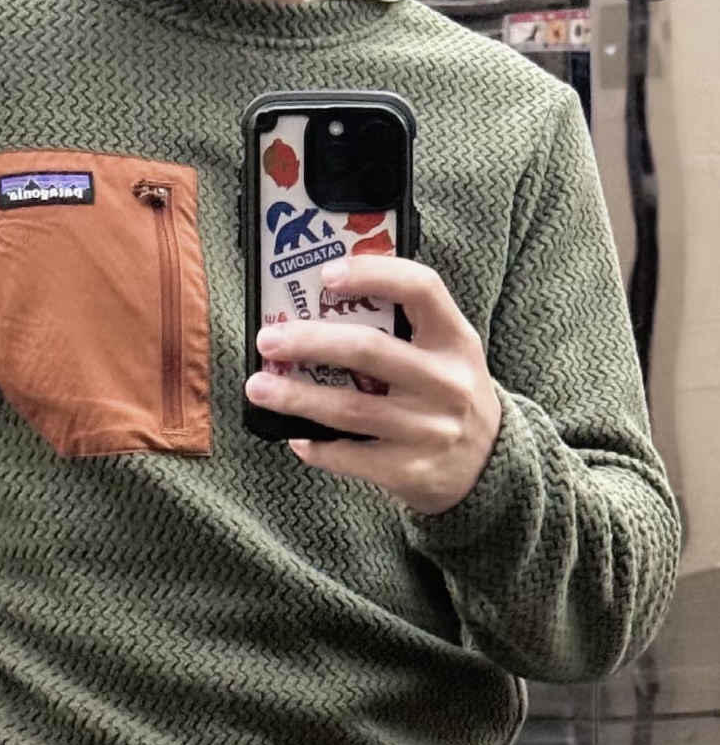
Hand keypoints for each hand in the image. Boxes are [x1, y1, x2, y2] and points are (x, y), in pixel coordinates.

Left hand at [246, 257, 502, 515]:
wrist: (487, 468)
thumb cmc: (448, 397)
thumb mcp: (447, 354)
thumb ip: (404, 329)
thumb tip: (321, 305)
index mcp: (455, 340)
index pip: (422, 289)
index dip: (374, 274)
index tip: (326, 274)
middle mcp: (446, 382)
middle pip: (368, 351)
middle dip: (309, 342)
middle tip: (268, 340)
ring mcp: (428, 430)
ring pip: (349, 409)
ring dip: (295, 397)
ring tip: (258, 387)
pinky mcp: (410, 471)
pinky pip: (350, 457)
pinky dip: (316, 447)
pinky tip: (295, 437)